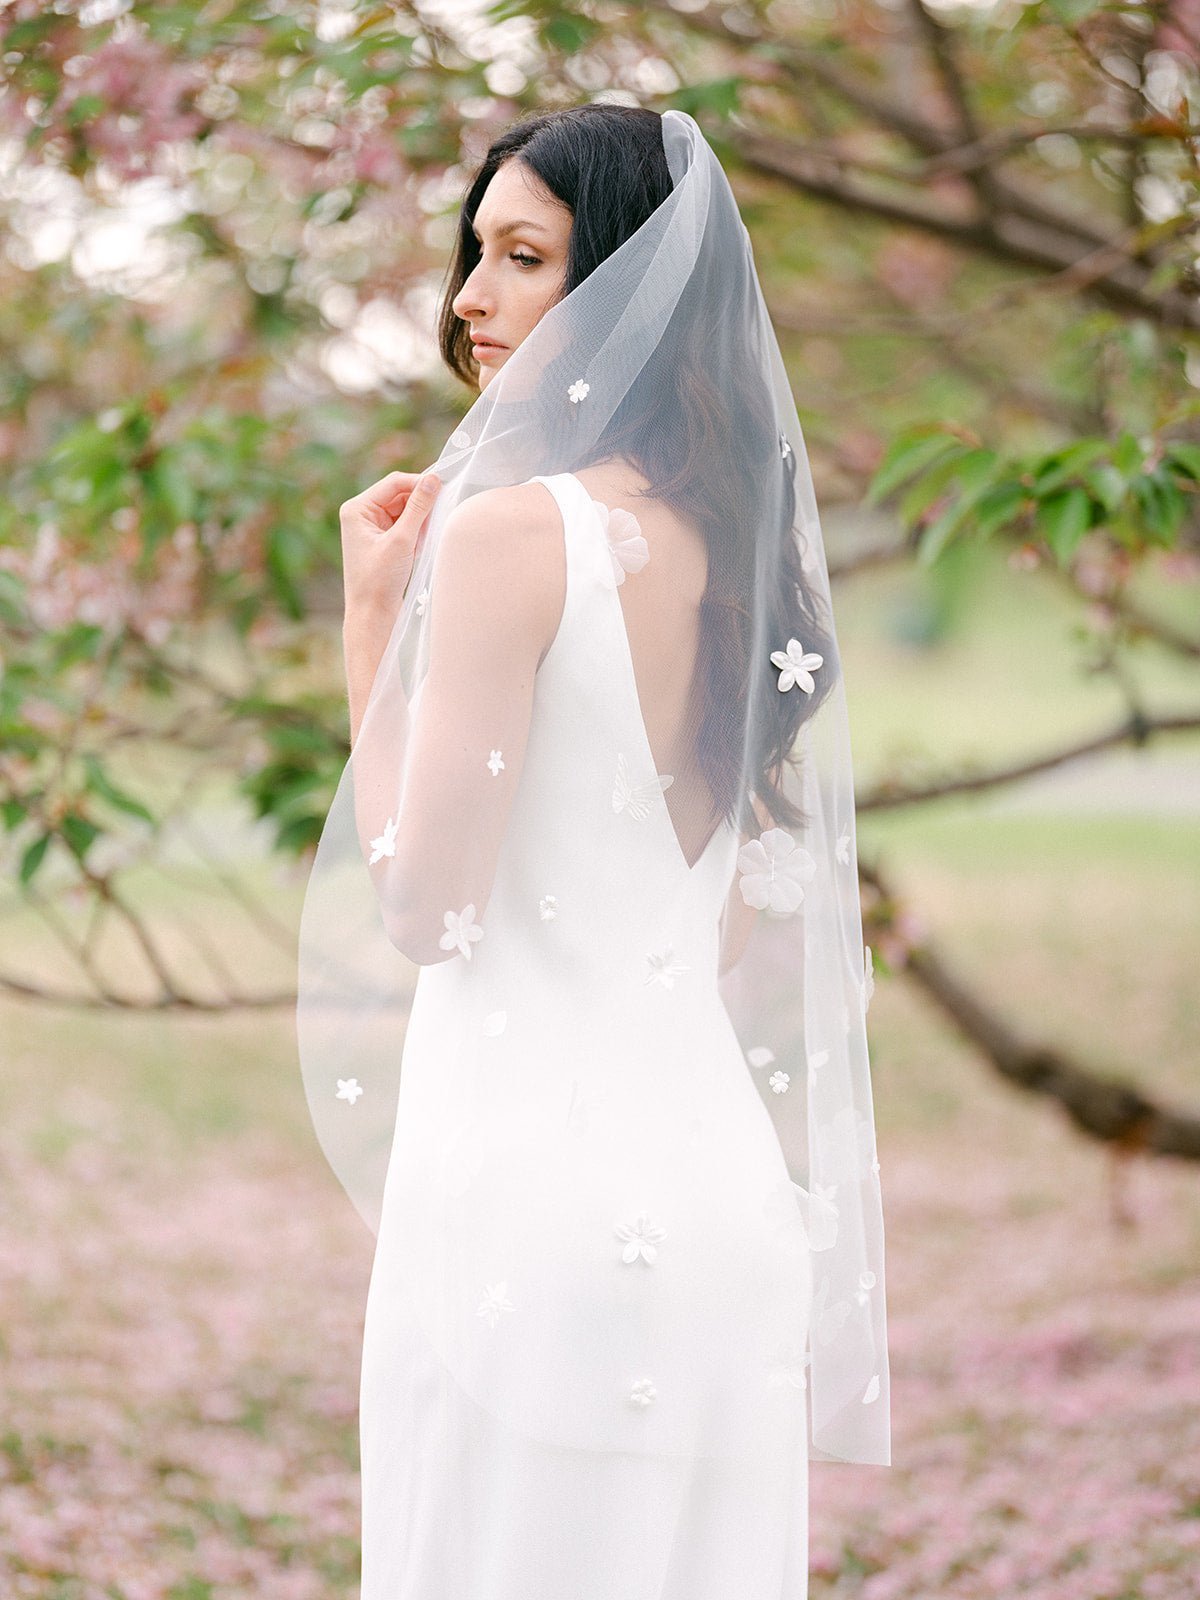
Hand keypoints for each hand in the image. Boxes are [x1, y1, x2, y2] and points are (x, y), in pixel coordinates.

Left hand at [340, 468, 441, 621]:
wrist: (372, 615)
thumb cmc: (379, 581)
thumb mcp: (402, 541)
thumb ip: (419, 507)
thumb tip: (434, 480)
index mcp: (357, 509)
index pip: (394, 483)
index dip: (419, 483)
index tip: (444, 488)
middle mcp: (362, 514)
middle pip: (400, 495)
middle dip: (420, 507)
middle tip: (435, 520)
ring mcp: (372, 527)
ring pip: (405, 510)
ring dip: (419, 522)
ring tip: (420, 542)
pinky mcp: (383, 540)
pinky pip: (406, 526)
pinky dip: (417, 533)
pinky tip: (417, 550)